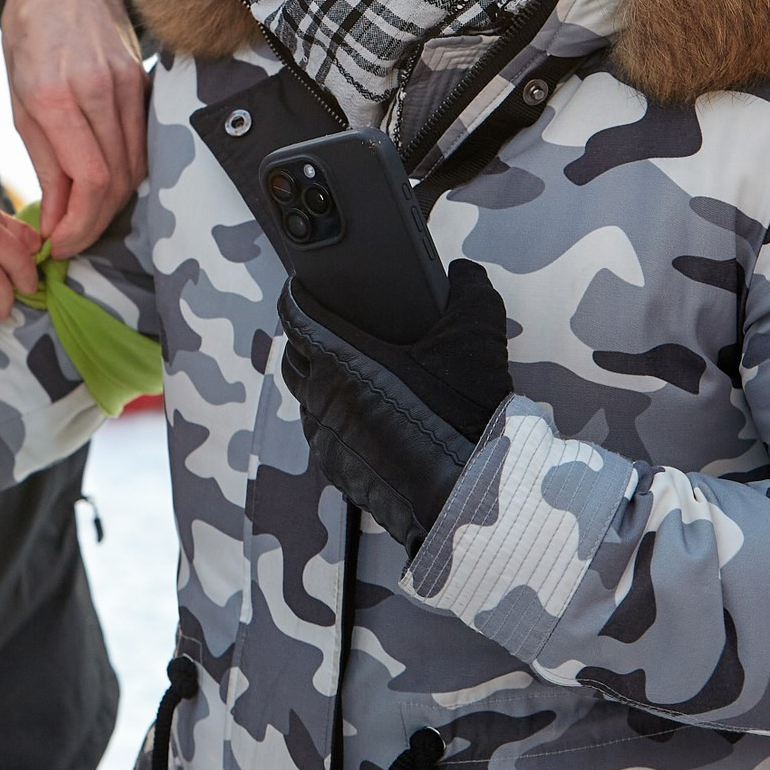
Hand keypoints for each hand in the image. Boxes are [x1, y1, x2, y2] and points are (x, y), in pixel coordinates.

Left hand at [2, 0, 147, 256]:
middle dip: (94, 223)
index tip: (58, 245)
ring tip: (82, 218)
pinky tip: (104, 185)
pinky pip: (143, 143)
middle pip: (117, 182)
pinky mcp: (144, 83)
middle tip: (70, 242)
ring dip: (111, 203)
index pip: (89, 182)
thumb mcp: (18, 100)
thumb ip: (43, 162)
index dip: (78, 225)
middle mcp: (99, 92)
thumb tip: (56, 218)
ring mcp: (128, 86)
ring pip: (136, 167)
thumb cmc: (29, 37)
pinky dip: (127, 173)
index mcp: (56, 97)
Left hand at [276, 259, 512, 554]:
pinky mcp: (339, 473)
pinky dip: (336, 419)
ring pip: (307, 399)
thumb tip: (463, 272)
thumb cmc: (462, 415)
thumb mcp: (476, 338)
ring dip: (319, 381)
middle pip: (293, 356)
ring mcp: (326, 440)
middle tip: (330, 324)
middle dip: (304, 336)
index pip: (295, 315)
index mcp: (338, 360)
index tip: (301, 283)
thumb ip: (470, 290)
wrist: (467, 497)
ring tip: (350, 370)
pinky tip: (365, 416)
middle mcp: (321, 399)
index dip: (296, 293)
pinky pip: (324, 436)